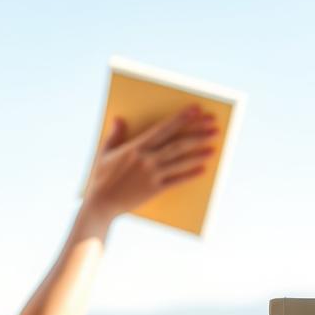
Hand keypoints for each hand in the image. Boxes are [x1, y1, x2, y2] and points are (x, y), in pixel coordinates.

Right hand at [81, 105, 218, 224]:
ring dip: (199, 153)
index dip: (181, 118)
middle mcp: (146, 159)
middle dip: (198, 133)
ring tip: (213, 146)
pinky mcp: (154, 190)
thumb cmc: (100, 178)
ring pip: (180, 161)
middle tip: (214, 127)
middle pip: (178, 144)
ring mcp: (152, 175)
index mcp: (136, 147)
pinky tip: (203, 170)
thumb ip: (114, 135)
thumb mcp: (104, 153)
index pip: (164, 129)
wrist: (100, 204)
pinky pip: (176, 181)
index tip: (196, 110)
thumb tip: (119, 118)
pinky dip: (190, 175)